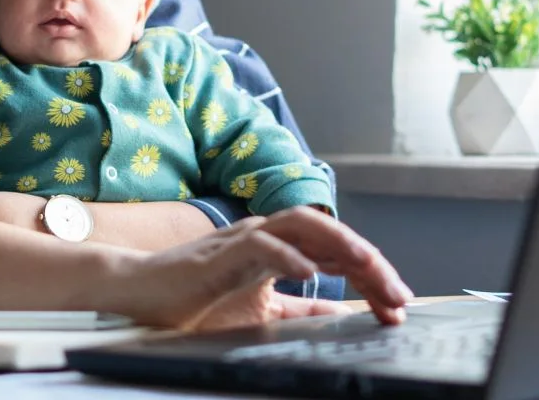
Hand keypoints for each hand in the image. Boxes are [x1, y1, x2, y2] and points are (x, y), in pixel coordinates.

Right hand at [97, 207, 410, 330]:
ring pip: (303, 224)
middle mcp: (268, 235)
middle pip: (331, 233)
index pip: (338, 254)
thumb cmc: (194, 302)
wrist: (141, 300)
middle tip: (398, 295)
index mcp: (281, 248)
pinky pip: (262, 247)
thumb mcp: (262, 312)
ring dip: (341, 245)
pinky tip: (311, 273)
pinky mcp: (222, 252)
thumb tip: (340, 314)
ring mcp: (245, 238)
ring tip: (368, 270)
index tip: (397, 308)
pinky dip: (289, 256)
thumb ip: (300, 310)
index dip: (372, 277)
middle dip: (370, 263)